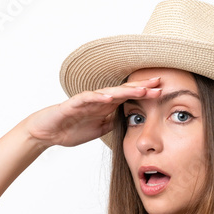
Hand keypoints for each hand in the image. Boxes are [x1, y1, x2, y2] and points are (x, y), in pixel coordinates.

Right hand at [23, 77, 161, 147]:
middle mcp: (99, 99)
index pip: (130, 97)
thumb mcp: (101, 128)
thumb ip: (115, 122)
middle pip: (124, 90)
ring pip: (110, 92)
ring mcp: (87, 100)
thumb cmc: (72, 128)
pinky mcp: (74, 104)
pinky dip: (98, 97)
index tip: (165, 91)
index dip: (147, 93)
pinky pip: (88, 99)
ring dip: (126, 90)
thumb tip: (133, 122)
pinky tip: (109, 97)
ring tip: (141, 88)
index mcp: (107, 105)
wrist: (48, 132)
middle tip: (160, 81)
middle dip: (142, 86)